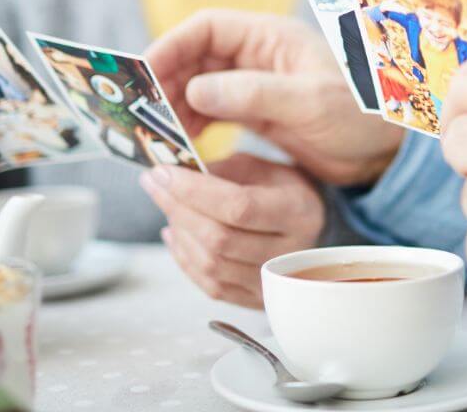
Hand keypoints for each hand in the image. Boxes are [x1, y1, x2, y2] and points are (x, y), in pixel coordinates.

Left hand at [139, 153, 324, 307]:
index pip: (238, 206)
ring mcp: (273, 281)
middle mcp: (290, 252)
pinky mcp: (256, 299)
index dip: (194, 191)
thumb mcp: (262, 167)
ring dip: (179, 234)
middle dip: (177, 209)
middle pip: (219, 239)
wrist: (311, 227)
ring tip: (168, 208)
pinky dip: (184, 259)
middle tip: (155, 185)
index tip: (163, 172)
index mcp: (297, 211)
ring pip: (211, 265)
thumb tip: (173, 176)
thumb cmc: (282, 191)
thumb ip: (223, 170)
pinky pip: (211, 285)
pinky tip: (175, 235)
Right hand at [144, 10, 402, 185]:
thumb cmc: (361, 116)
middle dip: (166, 82)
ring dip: (175, 108)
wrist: (387, 152)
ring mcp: (255, 83)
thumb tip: (195, 91)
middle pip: (195, 57)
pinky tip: (184, 147)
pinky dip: (192, 126)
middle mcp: (258, 55)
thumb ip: (253, 94)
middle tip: (143, 114)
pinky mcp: (255, 112)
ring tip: (161, 136)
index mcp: (271, 37)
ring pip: (198, 86)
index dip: (171, 46)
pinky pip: (211, 112)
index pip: (206, 28)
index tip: (145, 74)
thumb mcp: (309, 103)